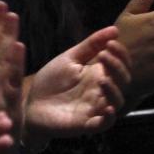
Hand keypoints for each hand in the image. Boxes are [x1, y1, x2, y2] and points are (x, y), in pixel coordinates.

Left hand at [24, 26, 130, 147]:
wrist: (30, 104)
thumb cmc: (50, 82)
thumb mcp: (69, 59)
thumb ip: (90, 46)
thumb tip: (114, 29)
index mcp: (98, 75)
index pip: (121, 65)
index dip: (121, 54)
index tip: (111, 42)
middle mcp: (101, 92)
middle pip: (123, 81)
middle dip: (118, 67)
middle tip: (104, 55)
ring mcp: (95, 108)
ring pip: (117, 101)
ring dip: (114, 89)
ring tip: (102, 78)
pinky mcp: (86, 124)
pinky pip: (105, 123)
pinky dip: (109, 116)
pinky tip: (107, 107)